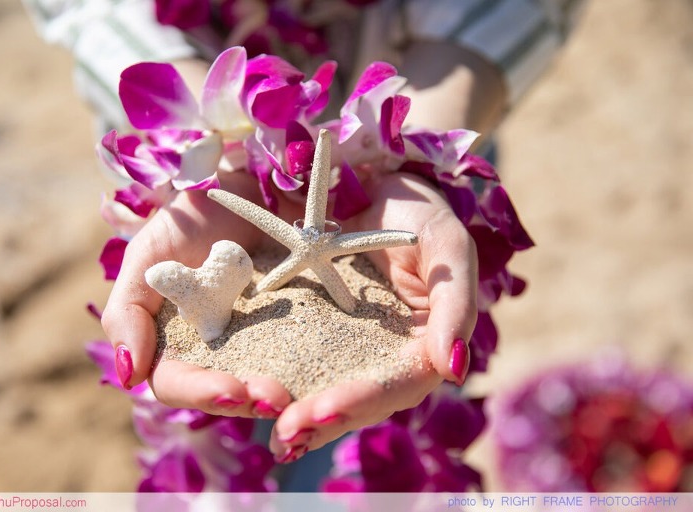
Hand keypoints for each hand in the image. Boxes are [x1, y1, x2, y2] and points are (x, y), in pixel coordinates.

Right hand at [100, 172, 294, 416]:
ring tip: (292, 395)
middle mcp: (213, 349)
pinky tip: (319, 374)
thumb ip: (128, 312)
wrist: (243, 186)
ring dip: (273, 394)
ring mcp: (253, 340)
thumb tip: (127, 375)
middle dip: (244, 401)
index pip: (176, 382)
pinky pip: (297, 356)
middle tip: (274, 399)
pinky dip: (304, 367)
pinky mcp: (290, 326)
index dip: (200, 391)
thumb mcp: (148, 257)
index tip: (231, 390)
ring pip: (258, 383)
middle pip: (221, 392)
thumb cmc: (188, 219)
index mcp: (172, 341)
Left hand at [268, 172, 477, 461]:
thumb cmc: (421, 215)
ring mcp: (354, 346)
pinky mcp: (323, 332)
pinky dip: (288, 386)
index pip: (398, 385)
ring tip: (273, 440)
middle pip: (362, 401)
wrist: (378, 188)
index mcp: (425, 343)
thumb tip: (454, 369)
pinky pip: (306, 365)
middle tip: (284, 436)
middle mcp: (389, 354)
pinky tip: (256, 404)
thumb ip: (456, 305)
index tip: (321, 411)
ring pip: (333, 392)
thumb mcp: (447, 247)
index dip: (362, 401)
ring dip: (305, 419)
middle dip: (325, 421)